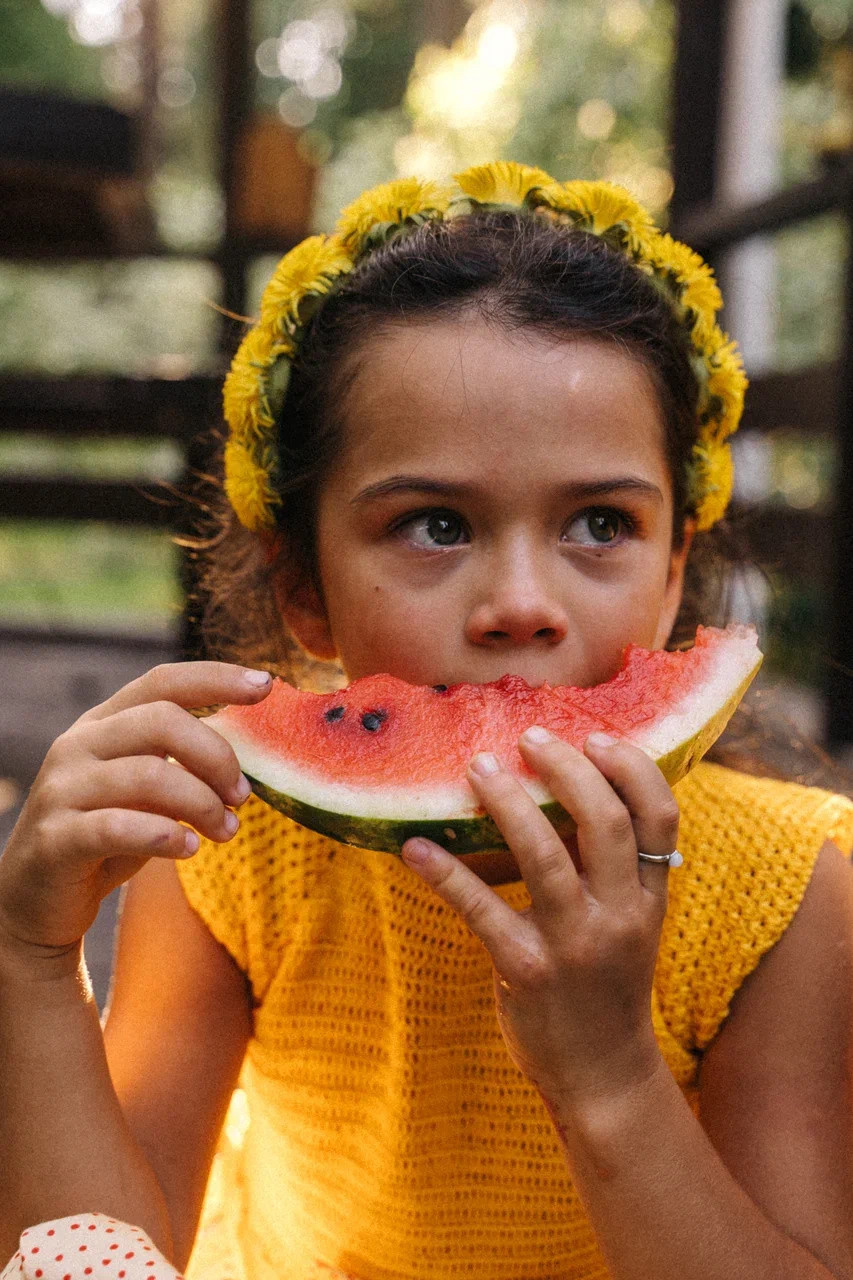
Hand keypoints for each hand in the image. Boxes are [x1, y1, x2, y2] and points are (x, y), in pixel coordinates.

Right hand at [0, 662, 271, 961]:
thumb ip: (184, 767)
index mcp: (104, 723)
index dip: (216, 678)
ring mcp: (63, 789)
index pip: (163, 682)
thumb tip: (250, 761)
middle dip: (217, 756)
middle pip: (161, 721)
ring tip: (226, 831)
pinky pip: (118, 827)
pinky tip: (189, 847)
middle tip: (242, 796)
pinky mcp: (55, 838)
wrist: (37, 900)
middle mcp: (78, 745)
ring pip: (148, 774)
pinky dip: (164, 835)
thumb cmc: (109, 837)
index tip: (266, 685)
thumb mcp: (150, 793)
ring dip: (202, 803)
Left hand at [400, 728, 679, 1109]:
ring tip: (478, 767)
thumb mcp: (630, 925)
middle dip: (567, 768)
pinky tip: (414, 847)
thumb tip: (571, 789)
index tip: (598, 737)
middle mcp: (620, 917)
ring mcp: (574, 945)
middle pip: (605, 823)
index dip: (633, 769)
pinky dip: (445, 874)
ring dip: (508, 803)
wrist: (603, 1076)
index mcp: (649, 899)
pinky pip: (481, 910)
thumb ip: (614, 868)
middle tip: (530, 737)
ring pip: (545, 856)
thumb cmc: (607, 985)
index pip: (661, 819)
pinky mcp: (526, 971)